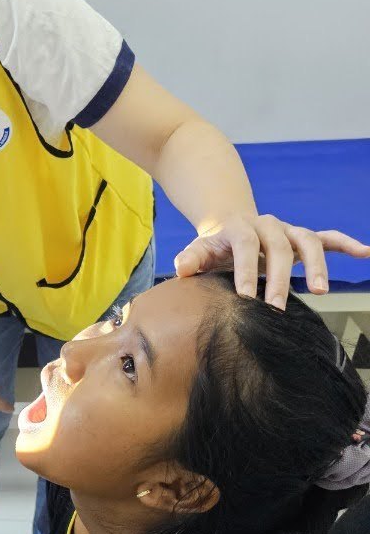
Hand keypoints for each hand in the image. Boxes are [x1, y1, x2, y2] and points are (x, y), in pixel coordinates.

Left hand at [173, 215, 369, 309]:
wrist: (230, 225)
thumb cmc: (214, 246)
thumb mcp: (199, 250)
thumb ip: (191, 259)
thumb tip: (181, 269)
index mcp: (240, 228)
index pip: (245, 248)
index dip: (246, 271)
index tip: (247, 299)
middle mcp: (268, 225)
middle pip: (279, 248)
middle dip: (280, 278)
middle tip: (278, 308)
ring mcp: (288, 230)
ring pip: (309, 241)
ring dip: (317, 265)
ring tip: (321, 291)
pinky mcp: (303, 236)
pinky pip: (329, 238)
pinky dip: (347, 244)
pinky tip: (366, 253)